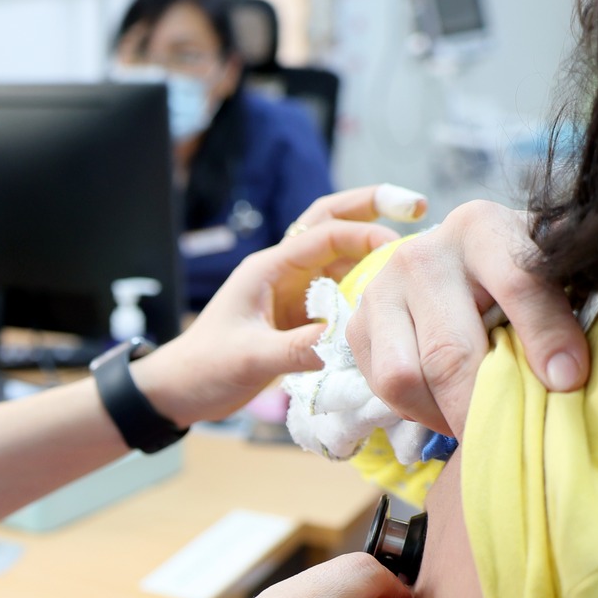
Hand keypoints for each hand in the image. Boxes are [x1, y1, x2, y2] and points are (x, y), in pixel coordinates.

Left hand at [135, 197, 404, 424]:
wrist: (178, 392)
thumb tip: (347, 342)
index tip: (401, 249)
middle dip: (373, 208)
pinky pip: (341, 292)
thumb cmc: (203, 368)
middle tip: (418, 205)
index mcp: (268, 268)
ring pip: (342, 258)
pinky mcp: (300, 315)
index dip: (365, 233)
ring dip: (375, 254)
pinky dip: (367, 290)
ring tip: (416, 262)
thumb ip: (296, 350)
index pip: (324, 233)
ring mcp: (293, 292)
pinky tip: (394, 300)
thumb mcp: (249, 359)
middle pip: (332, 223)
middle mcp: (283, 271)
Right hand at [346, 199, 589, 437]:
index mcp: (481, 228)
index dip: (545, 337)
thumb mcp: (552, 271)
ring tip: (476, 423)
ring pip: (404, 377)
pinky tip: (447, 405)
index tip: (568, 383)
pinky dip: (418, 410)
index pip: (517, 284)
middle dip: (485, 406)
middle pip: (450, 350)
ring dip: (443, 415)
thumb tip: (567, 377)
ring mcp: (382, 289)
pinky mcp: (357, 323)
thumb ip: (567, 303)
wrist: (457, 260)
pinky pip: (382, 388)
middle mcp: (422, 255)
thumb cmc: (518, 271)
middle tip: (514, 439)